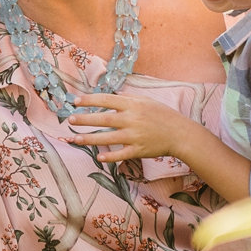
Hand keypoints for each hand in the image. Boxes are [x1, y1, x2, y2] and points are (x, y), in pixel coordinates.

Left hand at [65, 92, 196, 161]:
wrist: (180, 133)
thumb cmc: (162, 115)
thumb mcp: (146, 100)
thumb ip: (127, 98)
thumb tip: (112, 93)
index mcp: (133, 105)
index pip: (106, 99)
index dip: (89, 100)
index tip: (75, 101)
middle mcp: (132, 119)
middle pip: (103, 119)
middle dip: (85, 119)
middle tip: (70, 119)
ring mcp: (135, 136)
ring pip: (107, 138)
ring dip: (89, 139)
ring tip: (74, 138)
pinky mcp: (139, 150)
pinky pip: (120, 154)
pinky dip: (109, 156)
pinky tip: (98, 156)